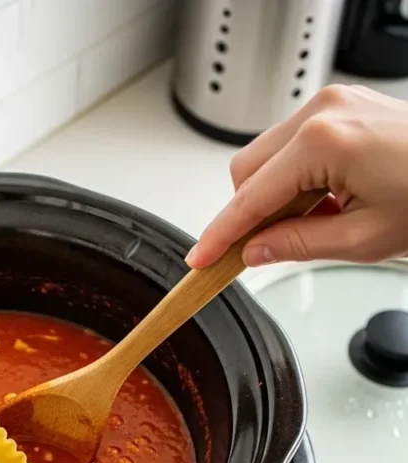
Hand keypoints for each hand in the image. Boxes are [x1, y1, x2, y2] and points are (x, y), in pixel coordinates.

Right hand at [186, 84, 407, 268]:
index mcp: (323, 142)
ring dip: (273, 196)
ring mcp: (331, 103)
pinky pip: (292, 144)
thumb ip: (297, 245)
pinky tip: (323, 201)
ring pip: (265, 156)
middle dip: (247, 213)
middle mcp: (322, 112)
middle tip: (264, 250)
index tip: (200, 259)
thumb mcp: (362, 239)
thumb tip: (256, 251)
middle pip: (246, 171)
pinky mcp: (341, 105)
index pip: (250, 198)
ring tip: (315, 223)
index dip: (221, 235)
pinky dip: (294, 178)